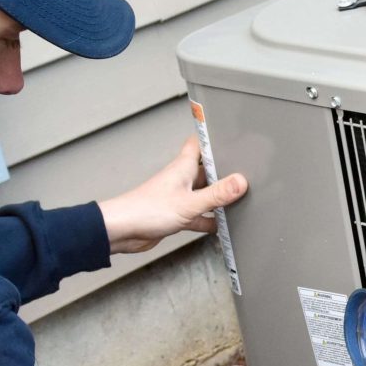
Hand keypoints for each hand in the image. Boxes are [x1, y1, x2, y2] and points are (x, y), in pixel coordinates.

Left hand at [97, 134, 246, 254]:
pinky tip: (219, 226)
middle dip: (222, 173)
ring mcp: (178, 197)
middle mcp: (181, 179)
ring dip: (216, 199)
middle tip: (243, 174)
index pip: (198, 144)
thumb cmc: (146, 210)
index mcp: (182, 167)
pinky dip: (208, 220)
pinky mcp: (175, 215)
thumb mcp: (189, 202)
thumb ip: (216, 194)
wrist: (122, 230)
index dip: (212, 139)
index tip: (229, 135)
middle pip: (206, 170)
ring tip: (237, 202)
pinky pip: (197, 215)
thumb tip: (240, 182)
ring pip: (203, 194)